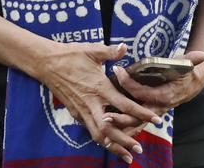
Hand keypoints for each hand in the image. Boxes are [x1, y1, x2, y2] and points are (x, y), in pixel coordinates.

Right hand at [33, 42, 163, 163]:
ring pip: (98, 135)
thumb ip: (110, 52)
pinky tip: (110, 143)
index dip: (142, 113)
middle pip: (110, 129)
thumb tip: (125, 47)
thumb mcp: (92, 50)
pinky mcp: (76, 114)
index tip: (157, 120)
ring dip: (113, 146)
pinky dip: (102, 139)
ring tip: (127, 155)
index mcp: (100, 88)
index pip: (125, 105)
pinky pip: (91, 130)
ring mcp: (82, 111)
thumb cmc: (71, 55)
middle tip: (139, 150)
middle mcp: (92, 103)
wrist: (47, 64)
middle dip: (126, 141)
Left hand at [104, 51, 203, 132]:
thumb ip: (192, 60)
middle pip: (137, 116)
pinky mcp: (147, 113)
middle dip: (121, 117)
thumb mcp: (188, 65)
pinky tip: (110, 129)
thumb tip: (203, 55)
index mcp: (164, 96)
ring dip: (120, 126)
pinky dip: (123, 128)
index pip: (143, 92)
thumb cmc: (185, 73)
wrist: (190, 84)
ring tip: (104, 124)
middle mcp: (157, 108)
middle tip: (105, 115)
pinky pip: (134, 123)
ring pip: (135, 124)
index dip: (129, 83)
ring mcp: (152, 113)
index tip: (117, 70)